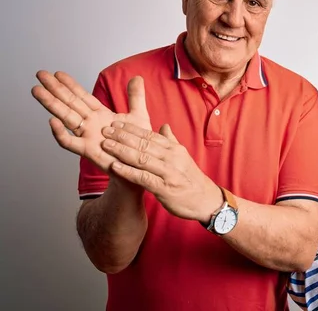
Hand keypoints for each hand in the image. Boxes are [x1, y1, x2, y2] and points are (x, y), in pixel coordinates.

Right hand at [31, 71, 150, 172]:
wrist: (141, 169)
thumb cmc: (138, 146)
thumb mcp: (139, 116)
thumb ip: (136, 97)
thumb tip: (137, 77)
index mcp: (101, 116)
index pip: (82, 97)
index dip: (71, 85)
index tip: (58, 73)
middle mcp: (91, 125)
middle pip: (70, 103)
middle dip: (55, 89)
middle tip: (40, 75)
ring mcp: (87, 137)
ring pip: (65, 117)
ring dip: (51, 104)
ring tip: (37, 91)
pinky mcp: (88, 151)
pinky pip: (69, 142)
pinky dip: (60, 133)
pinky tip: (52, 121)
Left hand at [100, 122, 221, 221]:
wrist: (207, 200)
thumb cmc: (191, 179)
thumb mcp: (184, 157)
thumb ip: (171, 141)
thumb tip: (163, 126)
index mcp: (175, 149)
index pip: (150, 135)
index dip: (132, 128)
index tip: (116, 123)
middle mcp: (172, 158)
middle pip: (143, 144)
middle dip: (123, 136)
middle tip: (105, 130)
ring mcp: (168, 173)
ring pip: (142, 158)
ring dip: (122, 151)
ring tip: (106, 145)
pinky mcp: (165, 188)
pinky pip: (143, 177)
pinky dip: (128, 172)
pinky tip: (115, 167)